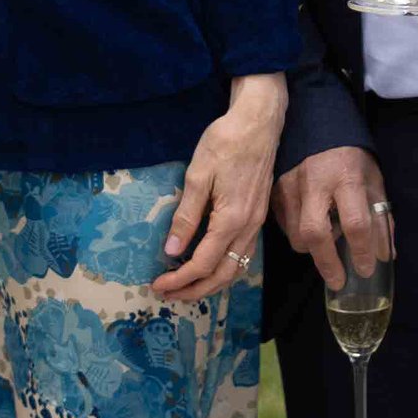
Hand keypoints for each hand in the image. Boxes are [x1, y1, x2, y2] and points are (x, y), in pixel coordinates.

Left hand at [158, 73, 288, 302]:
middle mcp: (248, 228)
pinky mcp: (258, 216)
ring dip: (211, 283)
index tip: (158, 284)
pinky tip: (210, 266)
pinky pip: (243, 254)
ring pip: (236, 268)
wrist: (259, 122)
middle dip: (194, 290)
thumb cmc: (226, 142)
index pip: (202, 263)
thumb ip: (187, 216)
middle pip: (222, 274)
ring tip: (186, 288)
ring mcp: (256, 223)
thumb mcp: (198, 175)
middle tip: (168, 295)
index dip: (179, 279)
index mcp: (231, 219)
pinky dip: (225, 269)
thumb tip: (172, 250)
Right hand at [271, 147, 391, 290]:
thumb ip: (380, 217)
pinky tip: (310, 225)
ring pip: (296, 235)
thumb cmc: (350, 154)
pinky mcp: (273, 190)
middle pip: (315, 234)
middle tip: (338, 280)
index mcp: (346, 177)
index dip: (362, 251)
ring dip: (312, 248)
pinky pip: (284, 226)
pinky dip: (298, 234)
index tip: (366, 269)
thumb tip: (384, 255)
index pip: (355, 223)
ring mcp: (289, 186)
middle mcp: (314, 182)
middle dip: (328, 263)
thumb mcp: (373, 179)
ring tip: (326, 242)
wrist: (314, 122)